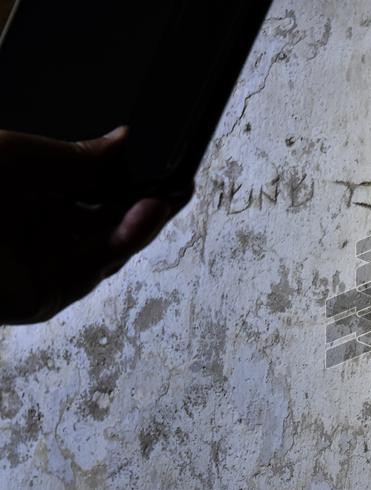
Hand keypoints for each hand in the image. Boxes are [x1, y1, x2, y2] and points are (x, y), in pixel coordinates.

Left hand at [0, 127, 190, 323]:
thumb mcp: (23, 156)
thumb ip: (80, 156)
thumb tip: (125, 141)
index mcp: (28, 196)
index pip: (94, 192)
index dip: (133, 183)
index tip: (165, 170)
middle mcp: (35, 235)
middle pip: (108, 223)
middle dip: (147, 204)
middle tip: (177, 186)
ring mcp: (39, 269)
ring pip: (107, 249)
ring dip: (141, 223)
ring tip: (164, 198)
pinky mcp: (40, 298)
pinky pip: (92, 272)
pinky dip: (123, 244)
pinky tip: (142, 217)